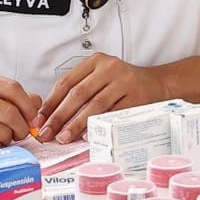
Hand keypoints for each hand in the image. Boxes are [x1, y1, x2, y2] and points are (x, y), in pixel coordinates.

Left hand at [36, 55, 170, 143]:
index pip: (66, 82)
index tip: (39, 119)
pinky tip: (87, 135)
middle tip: (47, 132)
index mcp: (96, 61)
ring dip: (76, 124)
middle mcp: (109, 67)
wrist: (159, 83)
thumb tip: (51, 116)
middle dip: (59, 116)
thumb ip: (80, 90)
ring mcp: (124, 81)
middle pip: (77, 93)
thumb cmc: (124, 84)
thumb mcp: (102, 78)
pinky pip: (113, 114)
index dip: (51, 102)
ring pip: (94, 104)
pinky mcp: (137, 96)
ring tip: (64, 137)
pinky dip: (98, 125)